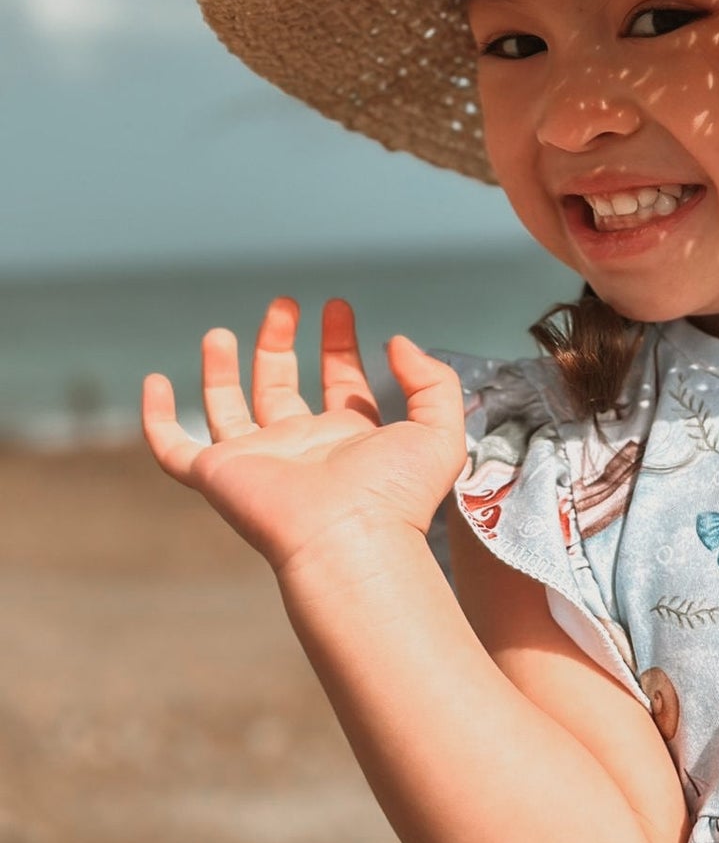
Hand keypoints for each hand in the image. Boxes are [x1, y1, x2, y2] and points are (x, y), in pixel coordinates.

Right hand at [141, 296, 465, 576]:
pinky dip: (157, 418)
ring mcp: (256, 461)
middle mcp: (300, 449)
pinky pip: (173, 449)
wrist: (349, 538)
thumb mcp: (439, 429)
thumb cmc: (396, 496)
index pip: (339, 383)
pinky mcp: (217, 475)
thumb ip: (432, 379)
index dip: (338, 344)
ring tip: (222, 333)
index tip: (339, 307)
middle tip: (285, 304)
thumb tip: (398, 343)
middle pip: (281, 388)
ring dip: (222, 369)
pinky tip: (155, 381)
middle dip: (280, 344)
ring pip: (227, 409)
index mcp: (348, 439)